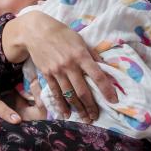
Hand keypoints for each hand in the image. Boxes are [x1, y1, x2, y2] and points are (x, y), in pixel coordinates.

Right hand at [2, 12, 119, 123]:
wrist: (36, 31)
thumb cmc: (62, 34)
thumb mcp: (81, 40)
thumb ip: (93, 55)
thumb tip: (106, 68)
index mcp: (81, 55)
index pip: (97, 76)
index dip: (106, 90)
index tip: (114, 100)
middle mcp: (69, 65)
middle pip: (82, 91)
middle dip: (91, 106)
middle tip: (96, 116)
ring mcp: (57, 71)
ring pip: (69, 95)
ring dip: (78, 109)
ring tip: (85, 118)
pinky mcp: (47, 74)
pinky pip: (56, 92)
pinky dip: (61, 104)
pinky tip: (66, 113)